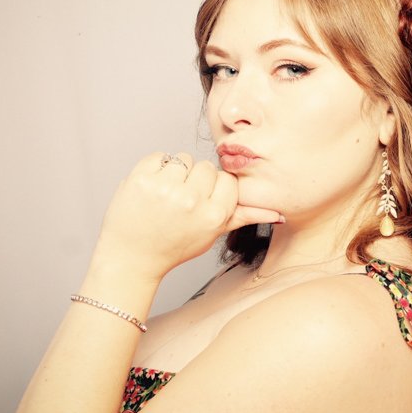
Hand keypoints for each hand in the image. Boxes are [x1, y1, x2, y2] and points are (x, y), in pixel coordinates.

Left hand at [90, 152, 280, 281]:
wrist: (131, 256)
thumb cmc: (174, 246)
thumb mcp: (212, 234)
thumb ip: (245, 217)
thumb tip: (280, 213)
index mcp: (213, 215)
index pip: (227, 180)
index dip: (214, 189)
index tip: (201, 203)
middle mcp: (191, 201)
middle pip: (206, 167)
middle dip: (195, 180)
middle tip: (180, 203)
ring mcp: (165, 188)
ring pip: (183, 159)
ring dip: (174, 173)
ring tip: (164, 197)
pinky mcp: (141, 178)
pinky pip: (160, 156)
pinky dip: (155, 169)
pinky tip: (150, 190)